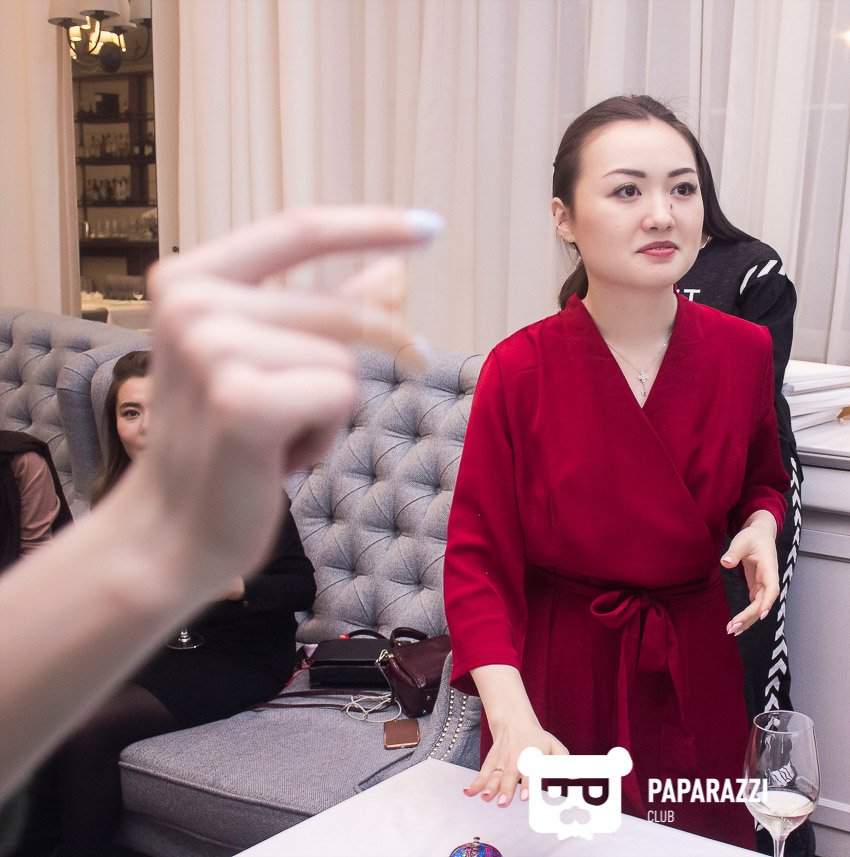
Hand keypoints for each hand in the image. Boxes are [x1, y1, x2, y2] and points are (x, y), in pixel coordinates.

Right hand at [118, 207, 438, 605]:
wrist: (171, 531)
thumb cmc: (226, 443)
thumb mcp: (272, 361)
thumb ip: (326, 311)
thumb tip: (396, 272)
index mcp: (190, 278)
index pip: (300, 230)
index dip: (372, 226)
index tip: (432, 227)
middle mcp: (192, 302)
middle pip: (340, 310)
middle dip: (358, 364)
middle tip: (319, 410)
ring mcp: (211, 348)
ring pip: (344, 358)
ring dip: (327, 409)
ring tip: (273, 437)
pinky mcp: (241, 400)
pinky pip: (340, 394)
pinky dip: (324, 435)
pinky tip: (276, 459)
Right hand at [465, 715, 567, 806]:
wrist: (514, 722)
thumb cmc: (536, 738)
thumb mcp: (554, 746)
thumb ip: (564, 761)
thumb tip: (576, 775)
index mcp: (530, 758)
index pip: (529, 774)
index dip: (528, 785)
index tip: (527, 797)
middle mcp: (514, 761)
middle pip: (509, 777)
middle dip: (506, 791)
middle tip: (504, 803)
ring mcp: (500, 762)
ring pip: (493, 776)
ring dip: (489, 788)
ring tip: (486, 798)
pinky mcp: (490, 762)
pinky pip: (481, 774)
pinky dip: (474, 783)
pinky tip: (468, 793)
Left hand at [722, 510, 779, 635]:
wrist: (760, 535)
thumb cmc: (753, 536)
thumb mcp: (742, 540)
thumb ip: (734, 552)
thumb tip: (725, 562)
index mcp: (769, 568)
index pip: (772, 587)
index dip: (768, 601)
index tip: (761, 614)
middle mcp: (769, 579)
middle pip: (763, 602)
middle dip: (750, 616)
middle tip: (734, 627)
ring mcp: (764, 585)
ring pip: (759, 606)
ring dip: (748, 619)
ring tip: (732, 630)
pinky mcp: (757, 587)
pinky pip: (754, 605)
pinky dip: (747, 615)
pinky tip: (737, 625)